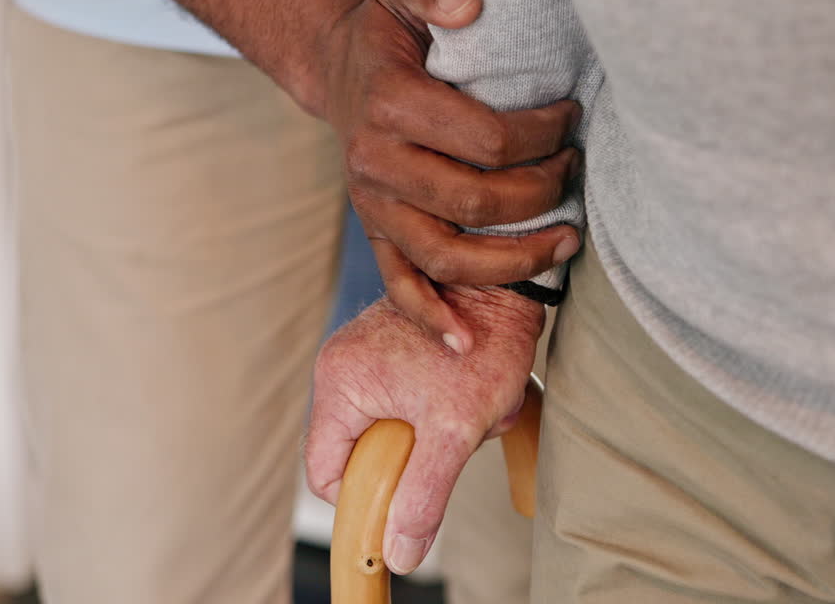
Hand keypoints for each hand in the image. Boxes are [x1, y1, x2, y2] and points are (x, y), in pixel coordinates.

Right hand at [304, 286, 543, 574]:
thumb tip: (400, 554)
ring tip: (472, 409)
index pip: (325, 471)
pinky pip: (406, 403)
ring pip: (391, 429)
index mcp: (339, 382)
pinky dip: (443, 411)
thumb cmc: (483, 342)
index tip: (405, 499)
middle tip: (452, 438)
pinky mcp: (392, 351)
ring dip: (437, 434)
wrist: (508, 280)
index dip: (362, 497)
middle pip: (362, 452)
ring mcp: (365, 356)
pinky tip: (473, 393)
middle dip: (415, 457)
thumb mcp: (455, 429)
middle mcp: (341, 366)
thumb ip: (423, 495)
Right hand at [316, 0, 580, 354]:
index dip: (542, 136)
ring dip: (513, 261)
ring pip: (447, 255)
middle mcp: (376, 163)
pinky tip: (465, 343)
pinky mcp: (374, 230)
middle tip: (577, 173)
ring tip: (567, 246)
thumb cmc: (387, 28)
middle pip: (475, 202)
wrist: (338, 67)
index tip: (572, 122)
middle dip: (542, 194)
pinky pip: (397, 284)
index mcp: (390, 105)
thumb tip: (472, 8)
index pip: (484, 141)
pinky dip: (429, 317)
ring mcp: (374, 204)